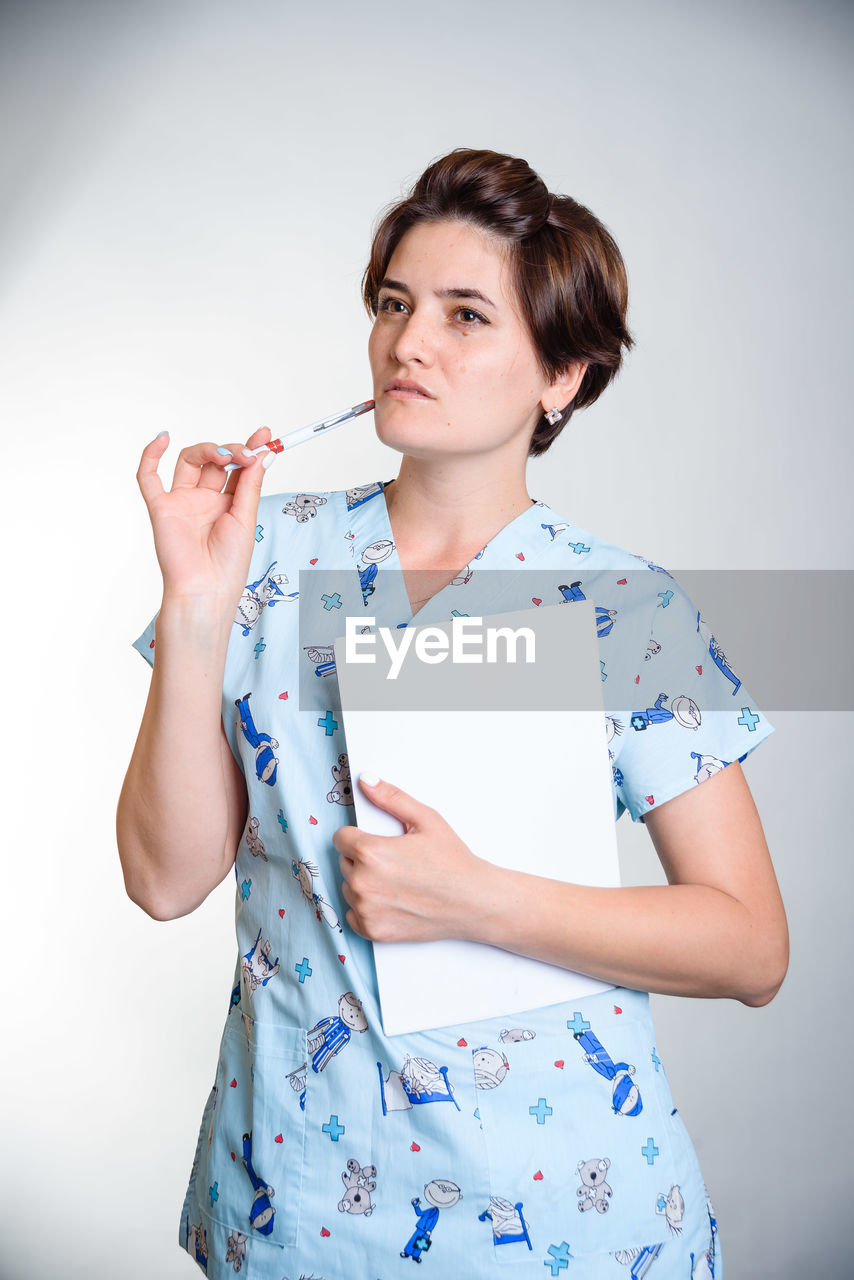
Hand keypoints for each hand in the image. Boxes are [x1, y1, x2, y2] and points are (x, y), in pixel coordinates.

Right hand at [136, 426, 271, 601]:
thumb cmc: (229, 564)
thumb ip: (250, 484)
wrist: (206, 589)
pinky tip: (163, 438)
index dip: (249, 449)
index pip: (238, 468)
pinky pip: (148, 478)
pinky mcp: (161, 508)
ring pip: (189, 461)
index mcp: (229, 505)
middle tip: (246, 454)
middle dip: (232, 451)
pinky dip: (151, 455)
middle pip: (215, 461)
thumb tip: (262, 453)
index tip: (265, 435)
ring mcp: (182, 502)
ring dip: (208, 450)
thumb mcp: (246, 518)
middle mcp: (205, 500)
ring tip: (225, 456)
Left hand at [332, 775, 489, 942]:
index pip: (340, 838)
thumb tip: (366, 780)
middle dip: (362, 859)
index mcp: (370, 852)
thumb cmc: (452, 861)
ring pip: (348, 888)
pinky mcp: (373, 931)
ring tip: (396, 881)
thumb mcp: (426, 819)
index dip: (358, 836)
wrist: (473, 902)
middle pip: (344, 862)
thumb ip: (391, 797)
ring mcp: (366, 910)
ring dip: (363, 884)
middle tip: (394, 862)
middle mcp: (362, 883)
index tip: (376, 841)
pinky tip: (392, 901)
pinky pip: (353, 915)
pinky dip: (368, 909)